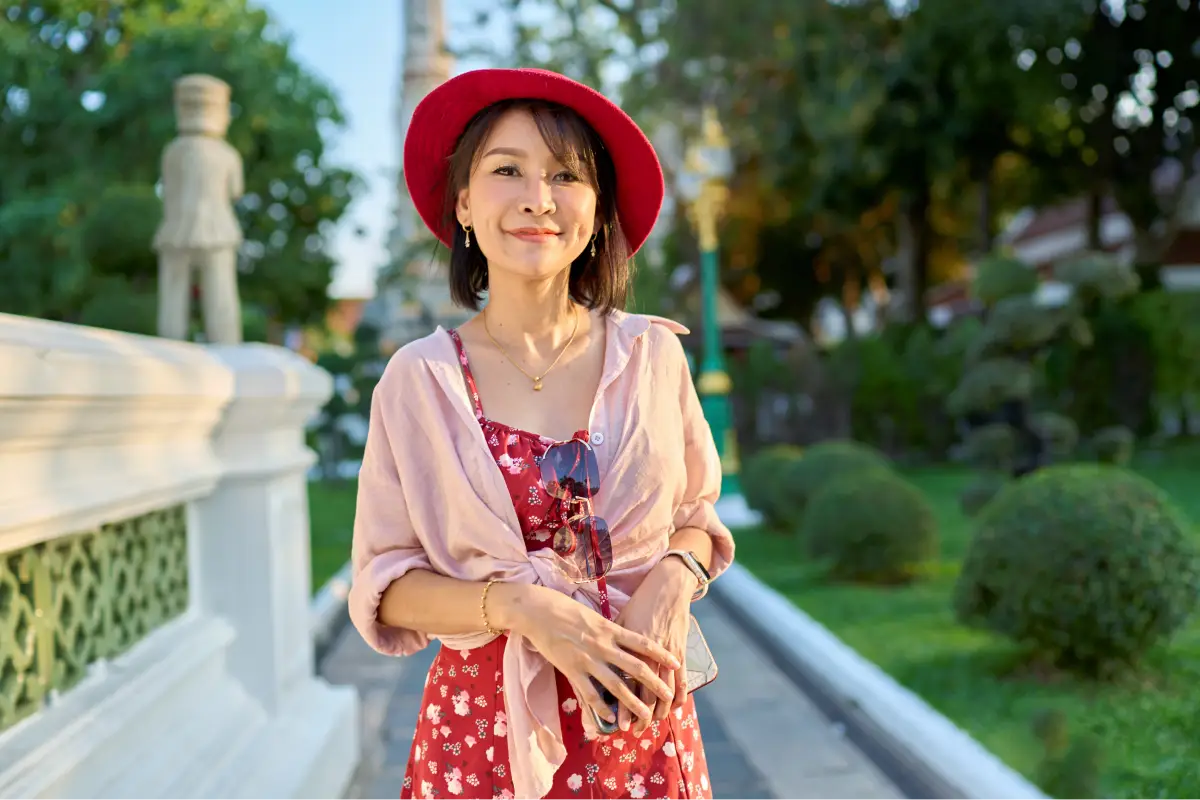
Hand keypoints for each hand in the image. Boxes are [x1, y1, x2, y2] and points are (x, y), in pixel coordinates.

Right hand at [490, 583, 677, 734]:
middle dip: (655, 683)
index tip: (676, 663)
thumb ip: (610, 630)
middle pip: (636, 667)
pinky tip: (611, 718)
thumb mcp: (595, 616)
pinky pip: (590, 693)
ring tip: (646, 714)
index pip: (643, 643)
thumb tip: (625, 639)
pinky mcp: (571, 670)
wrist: (539, 611)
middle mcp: (603, 645)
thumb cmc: (567, 609)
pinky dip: (601, 707)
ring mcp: (588, 659)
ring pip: (616, 685)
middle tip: (668, 696)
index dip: (661, 654)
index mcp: (611, 629)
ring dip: (633, 702)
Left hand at [613, 558, 695, 733]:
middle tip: (636, 729)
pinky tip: (676, 706)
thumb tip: (593, 662)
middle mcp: (642, 652)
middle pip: (642, 690)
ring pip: (663, 688)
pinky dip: (680, 693)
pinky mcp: (679, 650)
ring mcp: (664, 652)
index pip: (621, 682)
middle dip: (640, 713)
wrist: (667, 587)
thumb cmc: (638, 604)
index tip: (616, 722)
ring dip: (660, 708)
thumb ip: (607, 644)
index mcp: (622, 646)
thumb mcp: (617, 622)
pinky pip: (681, 677)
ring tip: (655, 721)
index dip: (620, 704)